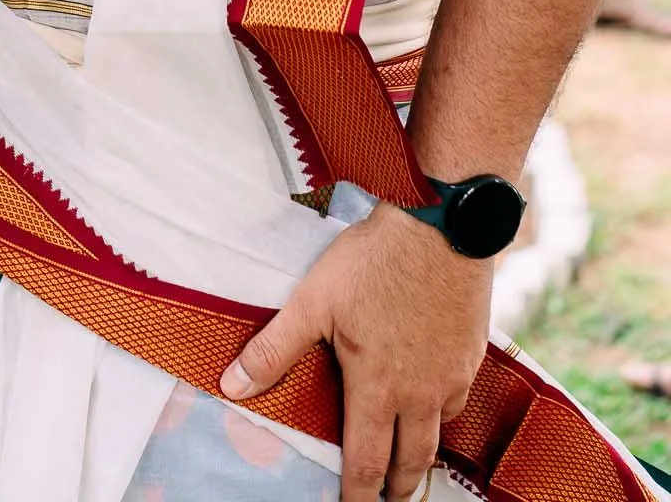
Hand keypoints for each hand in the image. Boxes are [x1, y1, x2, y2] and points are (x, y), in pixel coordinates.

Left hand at [219, 203, 489, 500]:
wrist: (439, 228)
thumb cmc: (372, 262)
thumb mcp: (312, 301)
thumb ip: (273, 349)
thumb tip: (231, 386)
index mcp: (378, 387)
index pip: (366, 461)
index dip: (357, 493)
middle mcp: (420, 393)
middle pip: (410, 460)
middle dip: (395, 486)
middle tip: (384, 497)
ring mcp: (451, 376)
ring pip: (438, 434)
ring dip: (420, 455)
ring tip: (407, 463)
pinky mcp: (471, 354)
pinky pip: (458, 400)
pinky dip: (443, 414)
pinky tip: (434, 403)